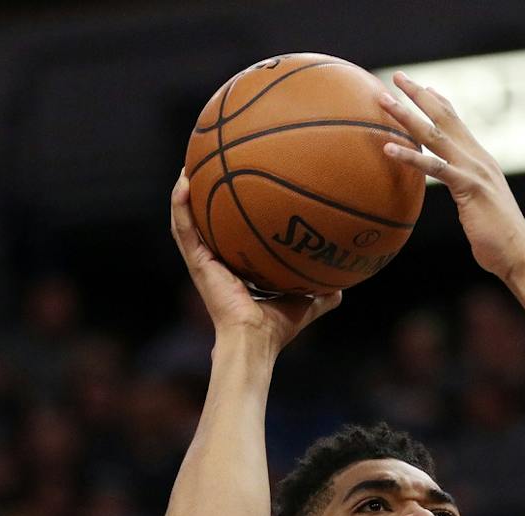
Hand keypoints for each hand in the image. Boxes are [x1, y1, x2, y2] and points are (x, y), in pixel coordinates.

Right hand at [168, 173, 338, 351]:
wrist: (254, 341)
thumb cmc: (275, 329)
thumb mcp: (305, 303)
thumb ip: (321, 293)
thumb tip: (343, 286)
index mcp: (235, 268)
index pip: (229, 234)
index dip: (229, 213)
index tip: (235, 186)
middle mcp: (216, 262)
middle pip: (204, 221)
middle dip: (203, 194)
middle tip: (207, 165)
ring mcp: (203, 262)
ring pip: (186, 220)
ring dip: (184, 193)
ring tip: (188, 164)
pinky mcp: (197, 263)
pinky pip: (184, 229)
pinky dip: (180, 205)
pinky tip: (184, 182)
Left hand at [379, 73, 524, 280]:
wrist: (519, 254)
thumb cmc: (498, 238)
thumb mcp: (480, 206)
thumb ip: (467, 190)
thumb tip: (459, 192)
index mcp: (481, 160)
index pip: (458, 123)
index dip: (439, 103)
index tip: (422, 86)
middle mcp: (478, 158)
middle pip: (444, 118)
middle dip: (419, 94)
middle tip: (396, 76)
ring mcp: (474, 170)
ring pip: (435, 135)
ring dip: (407, 116)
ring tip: (384, 101)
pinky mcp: (469, 188)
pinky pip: (435, 167)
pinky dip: (411, 156)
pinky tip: (389, 148)